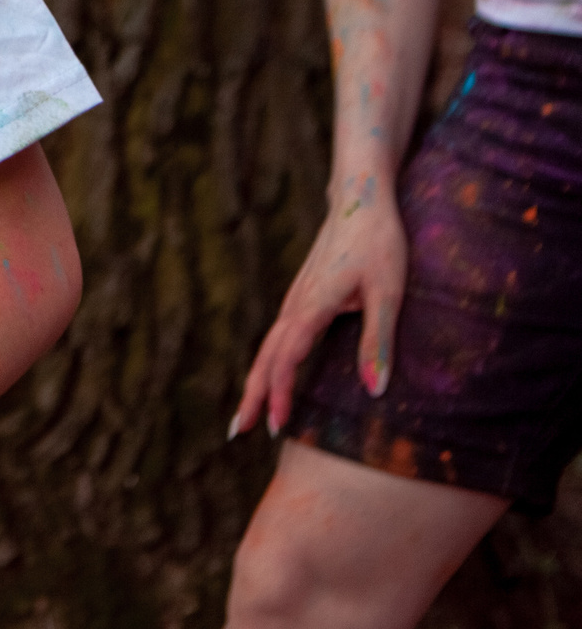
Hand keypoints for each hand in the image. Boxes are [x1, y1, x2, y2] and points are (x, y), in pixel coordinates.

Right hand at [231, 175, 407, 439]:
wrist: (359, 197)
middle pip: (265, 356)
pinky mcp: (302, 293)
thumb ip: (378, 341)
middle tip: (239, 431)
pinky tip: (271, 372)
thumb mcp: (388, 292)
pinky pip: (278, 335)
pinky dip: (268, 361)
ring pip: (267, 345)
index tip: (275, 427)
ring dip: (256, 380)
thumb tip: (375, 392)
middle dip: (252, 394)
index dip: (280, 394)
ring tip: (249, 411)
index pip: (286, 358)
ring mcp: (295, 297)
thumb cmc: (379, 241)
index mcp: (312, 305)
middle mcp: (296, 304)